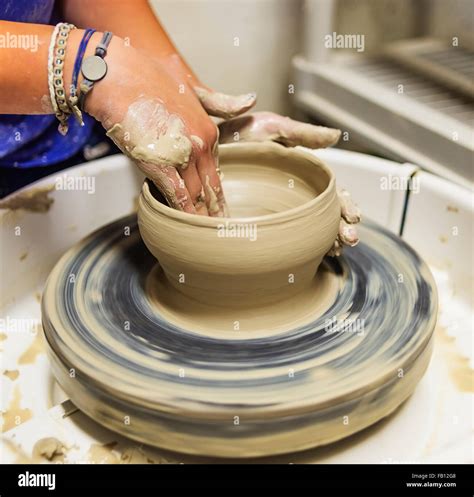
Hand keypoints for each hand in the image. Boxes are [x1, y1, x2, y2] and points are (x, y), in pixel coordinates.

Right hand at [86, 40, 253, 216]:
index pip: (215, 173)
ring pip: (196, 196)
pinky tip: (189, 227)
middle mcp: (201, 146)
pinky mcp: (161, 165)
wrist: (118, 77)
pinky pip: (177, 196)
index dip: (217, 195)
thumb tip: (252, 100)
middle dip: (216, 212)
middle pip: (210, 188)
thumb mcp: (192, 88)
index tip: (221, 211)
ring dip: (202, 218)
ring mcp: (182, 156)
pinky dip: (184, 214)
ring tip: (208, 236)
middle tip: (223, 231)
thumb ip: (220, 101)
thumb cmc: (147, 81)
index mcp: (209, 132)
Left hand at [217, 112, 360, 254]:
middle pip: (327, 216)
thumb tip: (336, 136)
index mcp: (303, 175)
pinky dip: (304, 248)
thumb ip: (303, 134)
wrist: (206, 148)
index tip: (353, 216)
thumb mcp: (272, 129)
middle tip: (349, 239)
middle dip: (342, 228)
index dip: (345, 205)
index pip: (332, 194)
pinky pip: (287, 240)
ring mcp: (281, 211)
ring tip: (338, 249)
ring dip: (329, 240)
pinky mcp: (263, 224)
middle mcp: (296, 196)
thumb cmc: (240, 136)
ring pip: (312, 230)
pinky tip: (316, 255)